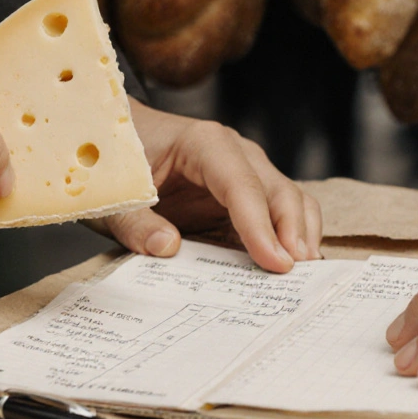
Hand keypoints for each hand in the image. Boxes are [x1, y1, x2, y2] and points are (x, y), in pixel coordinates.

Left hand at [86, 99, 322, 273]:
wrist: (115, 140)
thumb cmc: (117, 163)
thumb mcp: (115, 196)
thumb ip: (136, 223)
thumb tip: (167, 248)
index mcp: (204, 144)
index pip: (242, 186)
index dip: (261, 226)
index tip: (275, 263)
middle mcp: (235, 153)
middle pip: (279, 192)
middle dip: (294, 234)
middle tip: (299, 278)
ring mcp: (245, 172)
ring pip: (290, 201)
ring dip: (300, 238)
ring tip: (303, 278)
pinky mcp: (244, 196)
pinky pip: (277, 214)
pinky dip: (289, 239)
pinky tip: (288, 268)